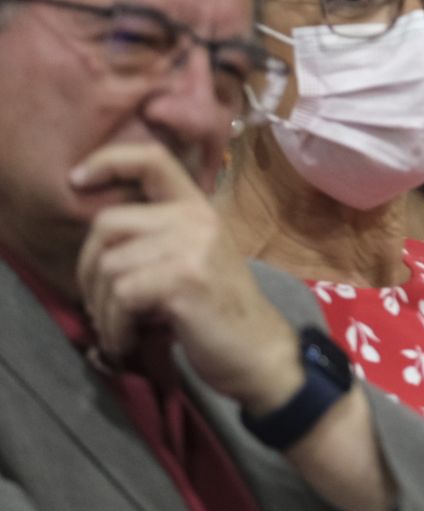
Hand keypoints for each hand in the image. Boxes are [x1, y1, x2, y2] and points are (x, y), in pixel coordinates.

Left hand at [72, 142, 302, 414]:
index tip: (77, 181)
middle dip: (88, 271)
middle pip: (107, 224)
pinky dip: (114, 326)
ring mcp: (192, 247)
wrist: (258, 351)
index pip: (151, 159)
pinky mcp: (184, 280)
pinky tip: (128, 340)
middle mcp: (196, 218)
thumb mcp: (193, 257)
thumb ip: (158, 236)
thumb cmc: (218, 310)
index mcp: (197, 207)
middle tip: (103, 304)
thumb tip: (96, 241)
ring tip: (119, 329)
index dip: (108, 160)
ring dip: (102, 308)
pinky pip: (120, 296)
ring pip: (108, 266)